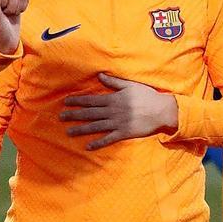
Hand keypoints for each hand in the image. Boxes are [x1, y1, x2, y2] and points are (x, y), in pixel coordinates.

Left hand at [59, 73, 177, 149]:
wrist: (162, 110)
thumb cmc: (147, 96)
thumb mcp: (130, 85)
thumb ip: (114, 82)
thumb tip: (100, 75)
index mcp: (113, 99)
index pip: (91, 100)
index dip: (78, 101)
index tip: (66, 102)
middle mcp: (113, 111)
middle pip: (90, 114)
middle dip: (74, 115)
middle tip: (61, 117)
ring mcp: (118, 123)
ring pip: (96, 127)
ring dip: (82, 129)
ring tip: (69, 132)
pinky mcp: (124, 133)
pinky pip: (109, 139)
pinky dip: (98, 143)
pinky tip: (88, 146)